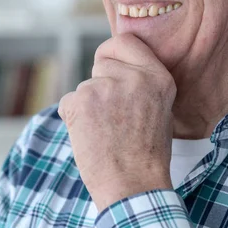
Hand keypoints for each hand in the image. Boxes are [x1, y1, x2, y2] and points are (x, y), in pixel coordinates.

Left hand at [58, 33, 175, 211]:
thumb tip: (112, 67)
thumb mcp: (159, 109)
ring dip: (88, 106)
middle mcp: (134, 77)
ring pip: (84, 86)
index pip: (124, 41)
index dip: (112, 54)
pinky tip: (91, 138)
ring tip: (105, 134)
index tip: (110, 69)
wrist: (133, 187)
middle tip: (113, 118)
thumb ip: (140, 83)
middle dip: (100, 86)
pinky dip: (74, 119)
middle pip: (101, 64)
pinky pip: (68, 102)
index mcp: (158, 77)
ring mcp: (106, 87)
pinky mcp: (82, 101)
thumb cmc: (146, 156)